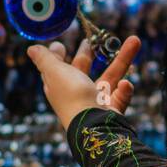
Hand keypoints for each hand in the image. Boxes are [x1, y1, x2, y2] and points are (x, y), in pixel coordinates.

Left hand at [27, 35, 141, 131]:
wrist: (95, 126)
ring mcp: (95, 102)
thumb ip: (45, 59)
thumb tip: (31, 49)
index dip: (57, 56)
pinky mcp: (112, 110)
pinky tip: (126, 84)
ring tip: (135, 40)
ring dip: (123, 59)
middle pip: (83, 70)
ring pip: (111, 76)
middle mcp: (77, 93)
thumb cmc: (72, 96)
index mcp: (59, 85)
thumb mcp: (55, 72)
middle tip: (91, 40)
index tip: (60, 46)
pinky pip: (121, 95)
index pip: (56, 68)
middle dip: (88, 53)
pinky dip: (125, 90)